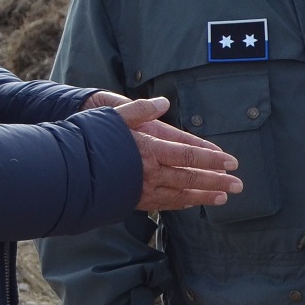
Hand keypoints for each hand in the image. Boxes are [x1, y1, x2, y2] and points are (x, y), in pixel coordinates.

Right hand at [88, 94, 243, 211]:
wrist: (65, 171)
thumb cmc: (90, 138)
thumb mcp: (114, 116)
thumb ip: (141, 109)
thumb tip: (163, 101)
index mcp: (149, 149)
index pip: (189, 154)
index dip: (212, 159)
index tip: (232, 162)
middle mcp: (150, 172)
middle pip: (190, 178)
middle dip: (217, 181)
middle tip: (239, 185)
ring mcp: (143, 189)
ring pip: (180, 194)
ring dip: (204, 196)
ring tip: (224, 197)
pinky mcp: (135, 200)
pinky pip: (165, 204)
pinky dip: (183, 203)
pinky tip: (194, 203)